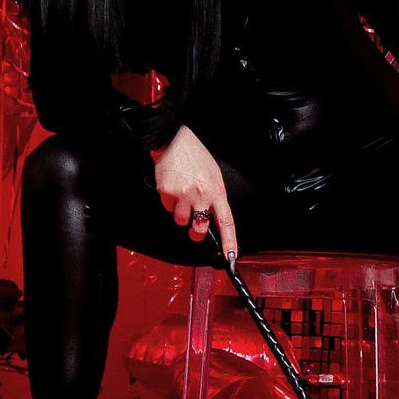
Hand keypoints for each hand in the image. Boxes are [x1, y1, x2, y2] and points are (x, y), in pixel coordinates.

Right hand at [151, 126, 239, 260]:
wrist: (175, 141)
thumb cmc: (195, 157)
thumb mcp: (213, 175)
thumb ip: (214, 196)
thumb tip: (212, 216)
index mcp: (216, 191)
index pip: (226, 222)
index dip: (229, 242)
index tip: (230, 257)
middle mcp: (201, 195)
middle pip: (199, 229)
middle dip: (196, 232)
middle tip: (194, 221)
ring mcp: (184, 195)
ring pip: (181, 221)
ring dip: (180, 212)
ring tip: (182, 194)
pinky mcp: (167, 192)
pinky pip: (167, 208)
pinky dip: (169, 201)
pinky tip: (172, 187)